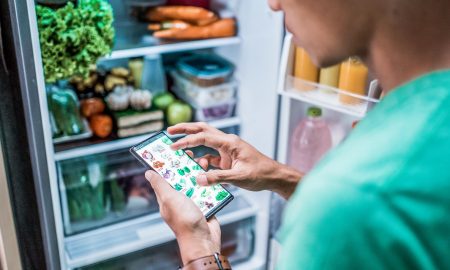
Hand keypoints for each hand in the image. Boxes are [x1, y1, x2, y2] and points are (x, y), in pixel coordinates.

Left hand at [145, 151, 219, 264]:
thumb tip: (148, 172)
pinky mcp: (205, 204)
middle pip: (181, 177)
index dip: (167, 164)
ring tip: (204, 162)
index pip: (164, 177)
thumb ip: (160, 185)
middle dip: (186, 165)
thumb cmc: (184, 221)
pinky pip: (207, 190)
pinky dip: (209, 183)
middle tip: (191, 154)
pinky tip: (212, 175)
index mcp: (167, 198)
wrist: (204, 239)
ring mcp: (192, 201)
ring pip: (195, 182)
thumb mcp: (169, 199)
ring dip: (199, 172)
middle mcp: (179, 199)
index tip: (171, 151)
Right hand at [168, 122, 302, 198]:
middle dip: (185, 129)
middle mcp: (227, 142)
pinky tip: (194, 165)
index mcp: (230, 142)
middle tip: (169, 131)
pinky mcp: (227, 158)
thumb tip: (198, 179)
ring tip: (176, 146)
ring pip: (205, 141)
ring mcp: (227, 150)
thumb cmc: (260, 174)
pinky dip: (201, 159)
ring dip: (191, 142)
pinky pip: (210, 156)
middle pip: (203, 130)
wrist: (273, 176)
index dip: (187, 141)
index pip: (204, 137)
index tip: (173, 146)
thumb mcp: (239, 177)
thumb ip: (218, 178)